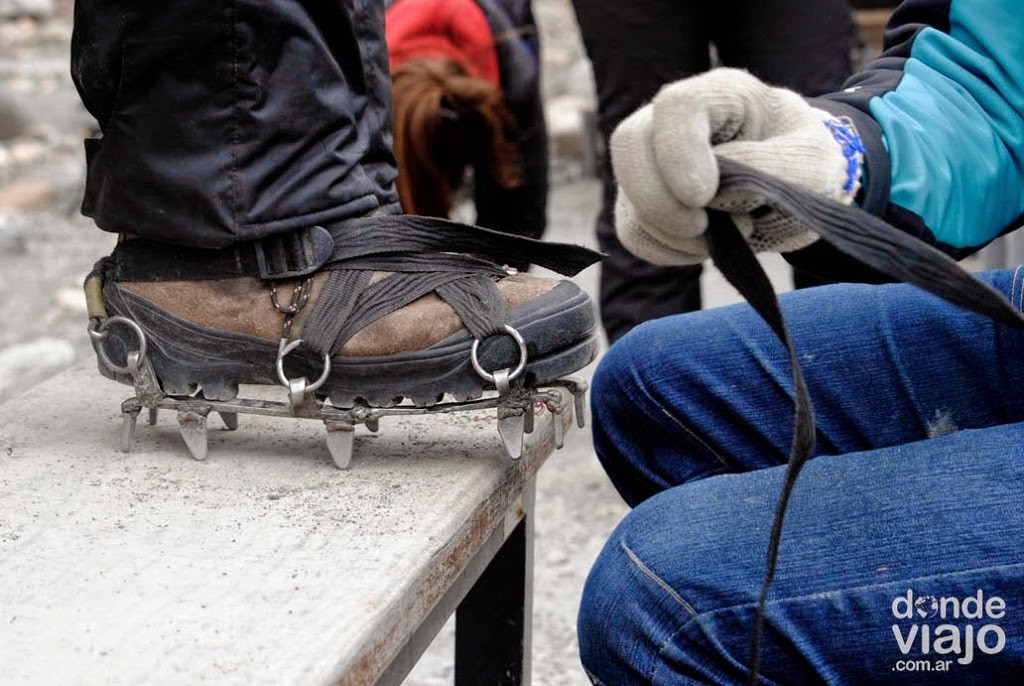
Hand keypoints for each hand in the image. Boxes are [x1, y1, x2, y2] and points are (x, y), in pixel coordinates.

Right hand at [610, 68, 862, 264]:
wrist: (801, 188)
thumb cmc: (809, 164)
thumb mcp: (812, 164)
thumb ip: (767, 169)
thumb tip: (713, 191)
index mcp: (722, 94)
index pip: (675, 107)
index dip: (678, 153)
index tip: (702, 197)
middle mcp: (675, 119)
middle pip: (630, 145)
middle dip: (659, 201)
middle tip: (702, 229)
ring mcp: (655, 159)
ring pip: (628, 197)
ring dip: (672, 232)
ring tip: (725, 234)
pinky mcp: (647, 200)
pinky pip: (633, 231)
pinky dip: (666, 250)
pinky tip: (703, 245)